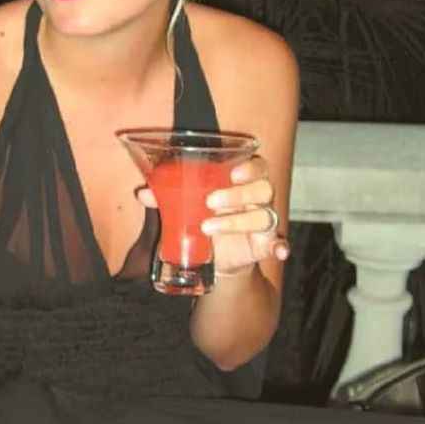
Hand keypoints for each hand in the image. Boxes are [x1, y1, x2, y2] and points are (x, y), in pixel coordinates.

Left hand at [137, 155, 288, 276]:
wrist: (215, 257)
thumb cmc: (205, 219)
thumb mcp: (187, 208)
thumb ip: (168, 197)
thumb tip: (143, 193)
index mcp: (243, 182)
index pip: (257, 166)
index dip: (249, 168)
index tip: (233, 173)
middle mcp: (257, 199)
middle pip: (263, 188)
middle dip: (238, 194)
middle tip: (209, 202)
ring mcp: (264, 222)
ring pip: (264, 215)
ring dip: (238, 221)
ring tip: (208, 228)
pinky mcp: (265, 244)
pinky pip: (279, 243)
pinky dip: (281, 246)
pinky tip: (279, 251)